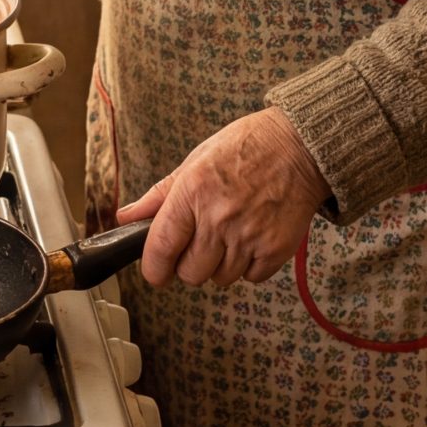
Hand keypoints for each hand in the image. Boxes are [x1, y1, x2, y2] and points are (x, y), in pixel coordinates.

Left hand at [119, 110, 328, 288]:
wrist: (301, 147)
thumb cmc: (247, 148)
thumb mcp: (196, 161)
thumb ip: (159, 195)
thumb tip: (126, 217)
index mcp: (193, 192)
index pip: (161, 247)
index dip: (154, 268)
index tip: (156, 272)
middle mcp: (219, 217)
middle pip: (190, 273)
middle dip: (190, 264)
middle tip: (201, 243)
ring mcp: (248, 236)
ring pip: (221, 278)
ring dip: (222, 264)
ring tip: (232, 234)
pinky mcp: (275, 249)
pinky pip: (251, 278)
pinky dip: (250, 265)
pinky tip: (253, 238)